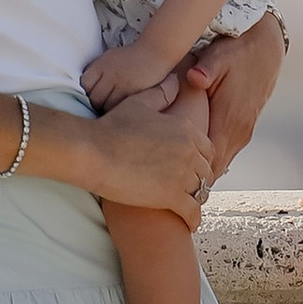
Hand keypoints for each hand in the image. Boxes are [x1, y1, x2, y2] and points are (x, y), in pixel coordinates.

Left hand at [82, 35, 167, 111]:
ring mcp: (120, 82)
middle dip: (97, 105)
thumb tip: (86, 88)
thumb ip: (98, 71)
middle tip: (102, 109)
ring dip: (108, 110)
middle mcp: (109, 73)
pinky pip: (120, 106)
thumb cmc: (133, 56)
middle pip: (94, 97)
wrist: (156, 51)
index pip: (85, 84)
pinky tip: (123, 110)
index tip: (92, 98)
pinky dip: (120, 110)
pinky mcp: (132, 91)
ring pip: (106, 105)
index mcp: (101, 64)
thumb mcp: (110, 57)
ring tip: (112, 113)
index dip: (87, 94)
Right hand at [84, 90, 214, 229]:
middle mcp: (190, 152)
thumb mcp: (139, 103)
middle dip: (201, 181)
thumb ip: (161, 93)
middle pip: (207, 172)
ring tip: (190, 207)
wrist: (94, 152)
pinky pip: (192, 212)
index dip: (202, 161)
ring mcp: (182, 175)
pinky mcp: (171, 197)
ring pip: (202, 192)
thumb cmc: (112, 127)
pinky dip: (192, 220)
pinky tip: (189, 225)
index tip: (193, 168)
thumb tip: (174, 79)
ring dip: (197, 200)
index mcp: (186, 130)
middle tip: (192, 190)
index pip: (208, 149)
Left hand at [185, 12, 282, 175]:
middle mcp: (239, 131)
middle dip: (193, 178)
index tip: (169, 181)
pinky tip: (192, 158)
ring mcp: (243, 131)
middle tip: (166, 186)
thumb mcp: (219, 56)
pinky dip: (210, 159)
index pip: (210, 160)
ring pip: (221, 162)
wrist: (265, 49)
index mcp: (231, 119)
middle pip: (215, 168)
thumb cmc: (238, 52)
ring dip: (202, 170)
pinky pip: (225, 152)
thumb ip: (205, 71)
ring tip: (176, 177)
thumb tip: (194, 77)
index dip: (191, 174)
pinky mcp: (244, 128)